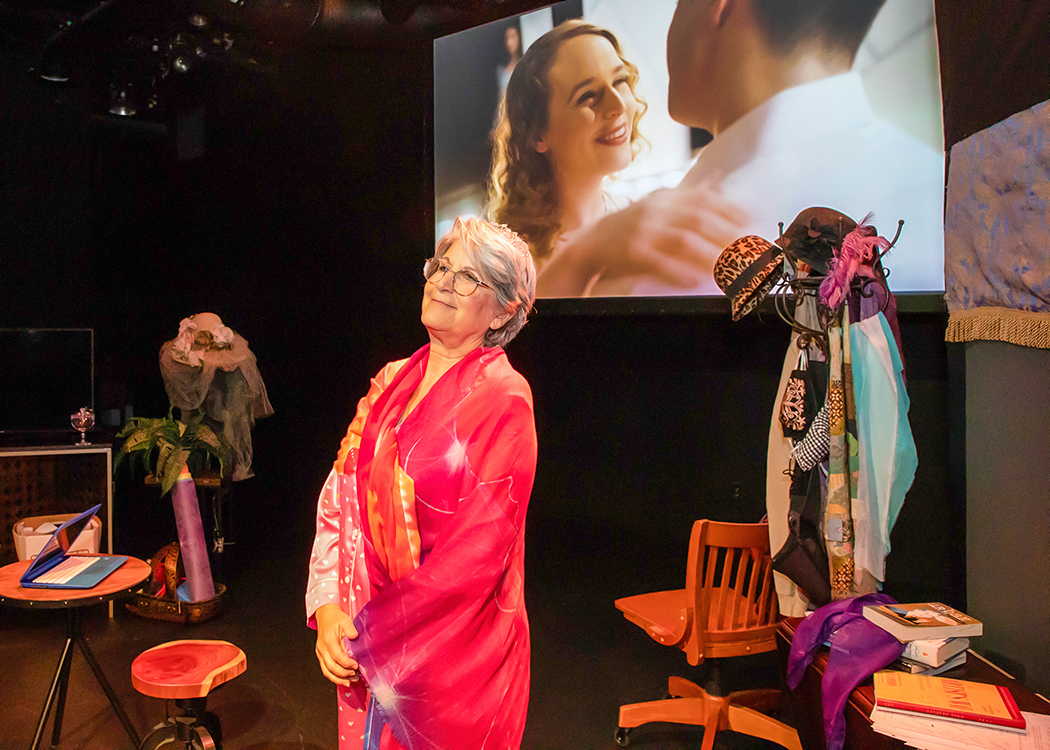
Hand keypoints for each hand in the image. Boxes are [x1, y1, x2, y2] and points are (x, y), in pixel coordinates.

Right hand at [314, 603, 359, 686]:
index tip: (356, 665)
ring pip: (327, 671)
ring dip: (338, 679)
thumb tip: (355, 636)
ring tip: (349, 681)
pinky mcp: (321, 656)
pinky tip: (342, 679)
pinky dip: (333, 676)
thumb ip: (350, 628)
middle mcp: (322, 648)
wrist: (325, 615)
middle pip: (331, 667)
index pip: (337, 656)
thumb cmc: (335, 618)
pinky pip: (325, 669)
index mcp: (328, 640)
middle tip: (354, 674)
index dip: (347, 663)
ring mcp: (320, 653)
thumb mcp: (345, 620)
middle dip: (344, 674)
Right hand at [536, 181, 747, 296]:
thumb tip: (720, 184)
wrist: (587, 247)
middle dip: (725, 235)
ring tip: (728, 269)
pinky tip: (696, 280)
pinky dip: (680, 271)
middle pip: (698, 219)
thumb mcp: (655, 206)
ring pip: (683, 240)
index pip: (703, 198)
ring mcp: (642, 230)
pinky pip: (659, 261)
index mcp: (664, 197)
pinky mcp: (630, 251)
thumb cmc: (626, 231)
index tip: (751, 221)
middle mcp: (654, 209)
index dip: (730, 209)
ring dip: (709, 255)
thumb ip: (685, 199)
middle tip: (747, 252)